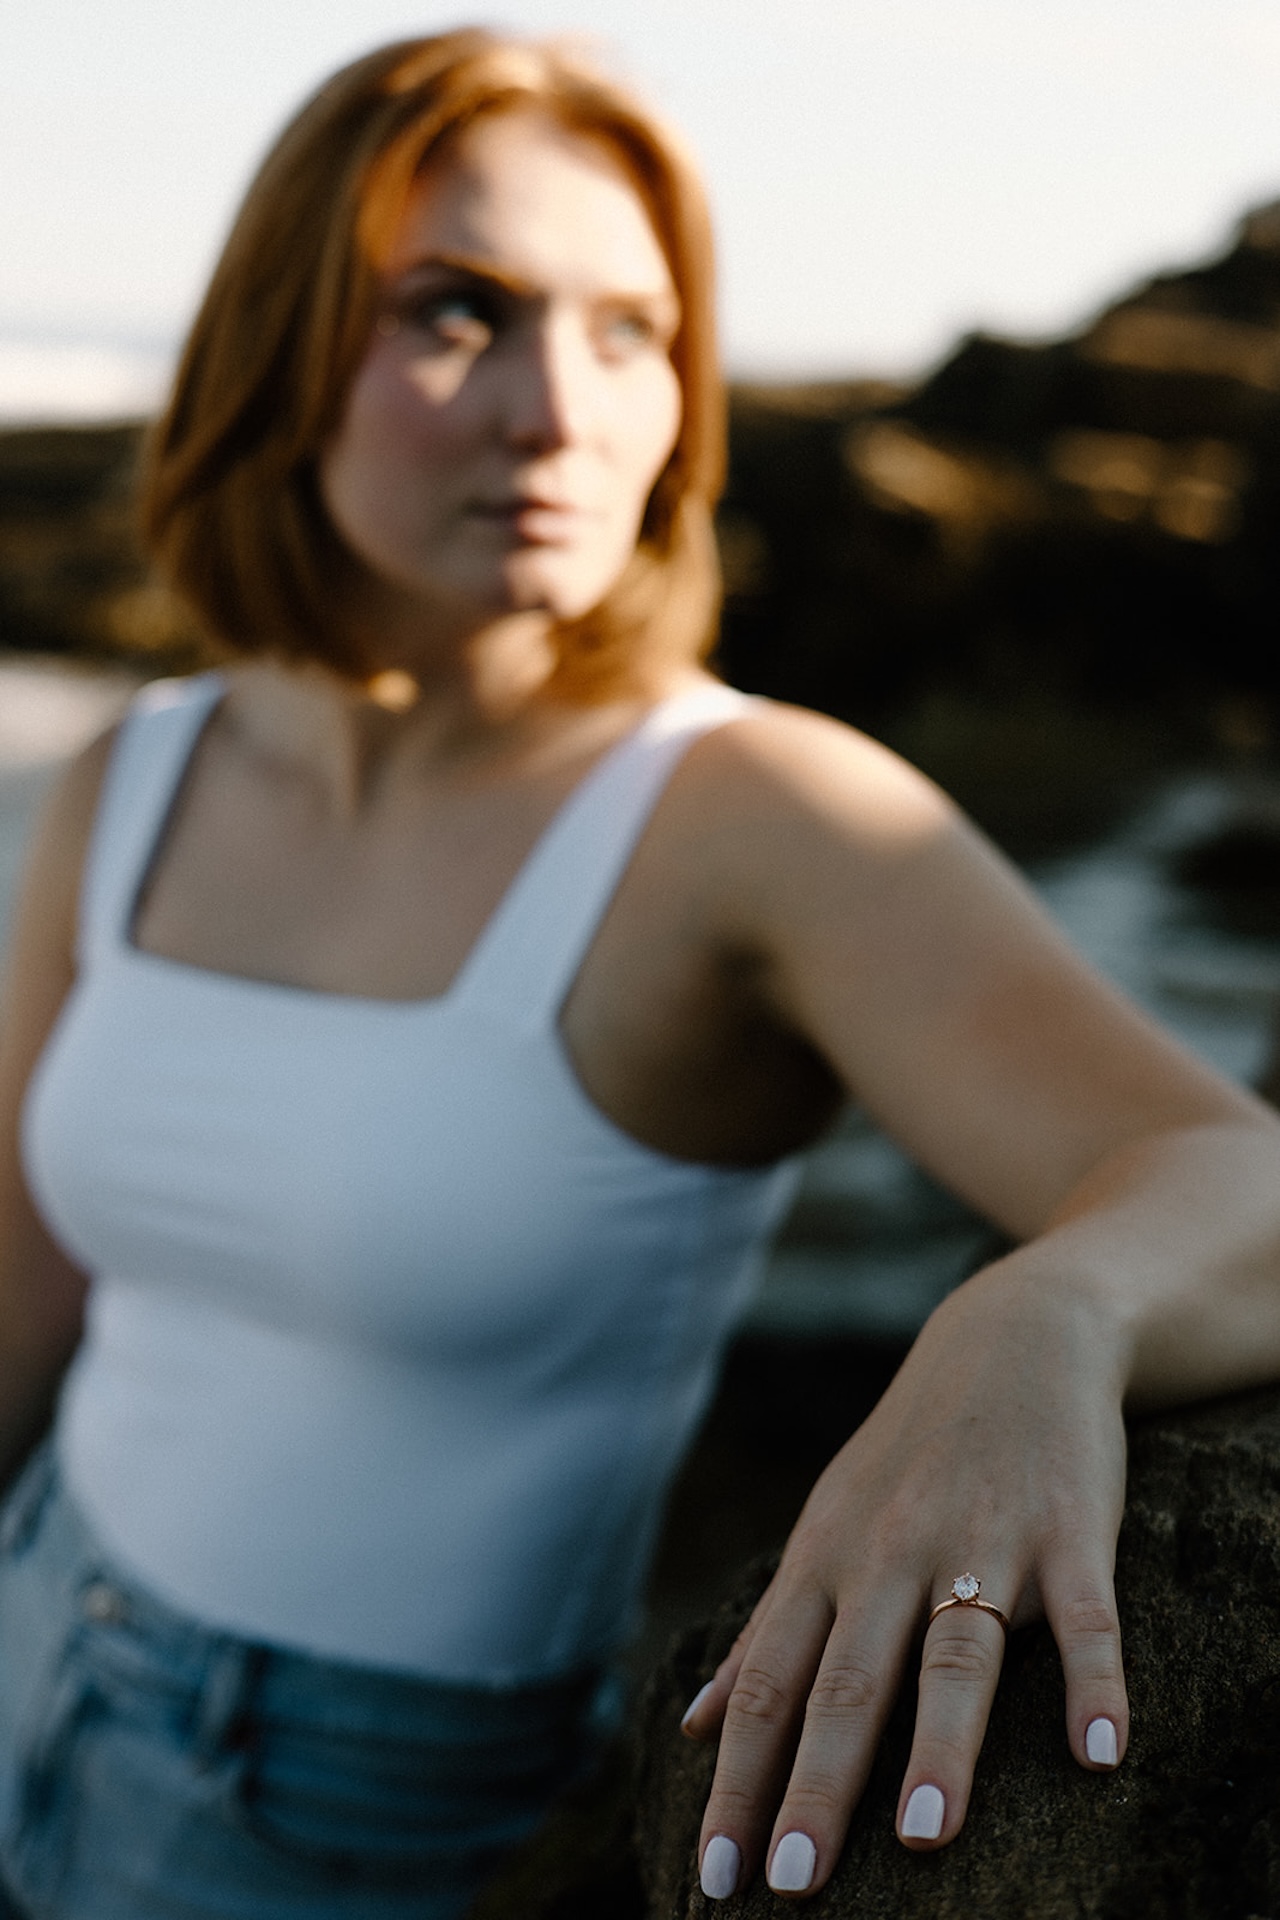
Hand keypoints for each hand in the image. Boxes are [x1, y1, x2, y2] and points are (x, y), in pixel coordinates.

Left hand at [680, 1266, 1129, 1900]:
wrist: (1011, 1337)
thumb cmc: (908, 1454)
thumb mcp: (823, 1527)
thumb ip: (765, 1632)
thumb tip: (697, 1725)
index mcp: (825, 1559)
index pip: (768, 1682)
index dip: (739, 1780)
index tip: (717, 1876)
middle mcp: (891, 1552)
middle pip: (847, 1679)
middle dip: (817, 1784)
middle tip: (792, 1885)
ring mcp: (982, 1538)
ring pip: (955, 1652)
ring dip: (940, 1743)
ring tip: (924, 1836)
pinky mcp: (1068, 1529)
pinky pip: (1083, 1615)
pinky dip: (1093, 1681)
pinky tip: (1100, 1753)